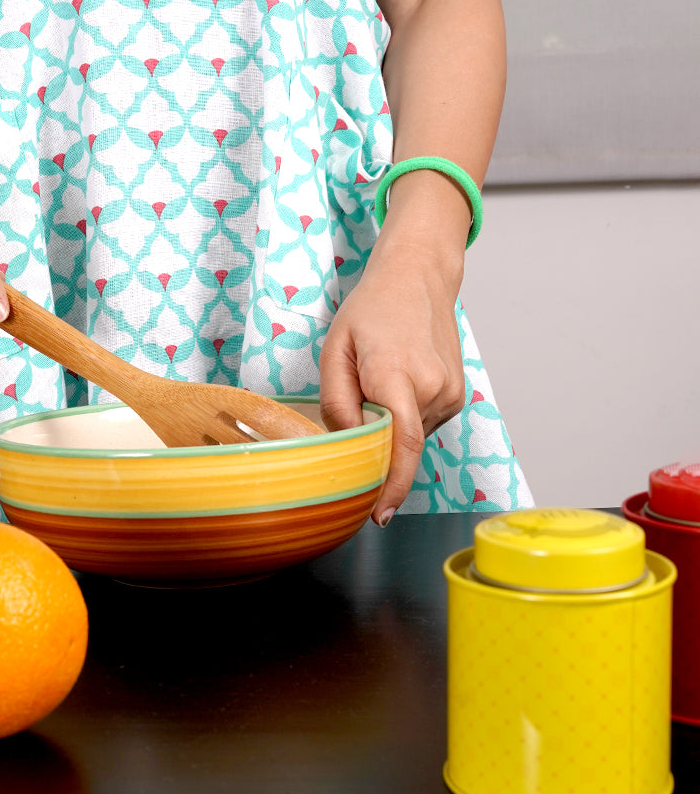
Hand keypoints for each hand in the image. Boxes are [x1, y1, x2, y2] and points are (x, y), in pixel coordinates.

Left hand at [318, 233, 465, 524]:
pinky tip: (398, 381)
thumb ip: (337, 401)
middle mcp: (432, 389)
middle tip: (359, 398)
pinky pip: (422, 424)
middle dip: (374, 441)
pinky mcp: (458, 397)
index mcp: (397, 374)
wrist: (419, 278)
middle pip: (398, 444)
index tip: (379, 515)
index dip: (391, 486)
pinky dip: (405, 416)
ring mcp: (450, 394)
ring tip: (380, 378)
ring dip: (390, 425)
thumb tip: (349, 444)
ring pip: (411, 436)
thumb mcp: (336, 349)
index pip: (400, 444)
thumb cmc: (371, 310)